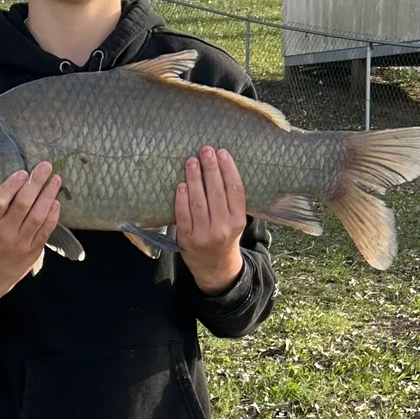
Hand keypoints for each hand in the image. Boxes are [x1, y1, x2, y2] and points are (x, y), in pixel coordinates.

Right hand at [0, 162, 61, 317]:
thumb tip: (17, 181)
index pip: (0, 201)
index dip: (12, 185)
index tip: (23, 172)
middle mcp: (5, 233)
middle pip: (23, 205)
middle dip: (36, 183)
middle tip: (46, 166)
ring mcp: (20, 243)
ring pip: (37, 217)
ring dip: (48, 196)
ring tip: (56, 180)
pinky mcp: (33, 252)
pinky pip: (45, 231)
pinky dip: (52, 216)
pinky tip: (56, 202)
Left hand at [176, 146, 245, 294]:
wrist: (215, 268)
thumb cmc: (225, 237)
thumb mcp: (235, 221)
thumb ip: (230, 200)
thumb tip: (219, 166)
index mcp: (238, 221)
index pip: (235, 190)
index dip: (228, 169)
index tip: (222, 153)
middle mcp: (222, 228)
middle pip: (216, 192)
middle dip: (210, 169)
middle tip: (205, 150)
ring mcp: (204, 234)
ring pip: (198, 201)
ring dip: (194, 179)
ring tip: (191, 161)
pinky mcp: (187, 239)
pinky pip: (183, 215)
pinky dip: (181, 199)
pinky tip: (181, 185)